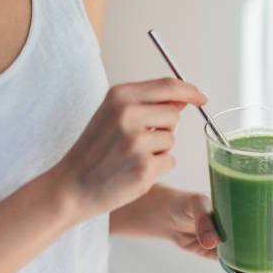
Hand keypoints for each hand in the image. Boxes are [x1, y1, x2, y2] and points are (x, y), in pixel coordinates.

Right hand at [48, 78, 206, 223]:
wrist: (70, 186)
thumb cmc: (94, 151)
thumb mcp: (112, 115)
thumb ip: (146, 104)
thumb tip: (183, 98)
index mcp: (119, 96)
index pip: (168, 86)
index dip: (190, 90)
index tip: (202, 97)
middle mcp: (128, 114)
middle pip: (174, 114)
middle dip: (165, 128)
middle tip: (138, 141)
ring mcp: (137, 142)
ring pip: (172, 140)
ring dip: (159, 150)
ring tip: (131, 157)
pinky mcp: (145, 168)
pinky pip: (170, 162)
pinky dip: (157, 169)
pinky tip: (133, 171)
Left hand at [111, 184, 272, 272]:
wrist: (167, 217)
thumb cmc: (185, 203)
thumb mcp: (194, 205)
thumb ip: (203, 220)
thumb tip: (212, 242)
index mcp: (249, 201)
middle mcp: (250, 220)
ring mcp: (241, 238)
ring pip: (269, 252)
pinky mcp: (229, 255)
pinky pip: (248, 265)